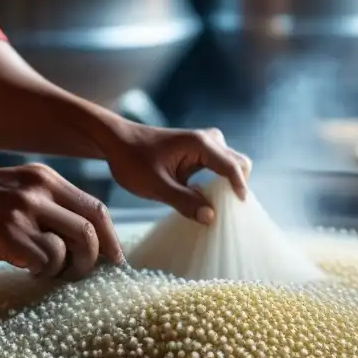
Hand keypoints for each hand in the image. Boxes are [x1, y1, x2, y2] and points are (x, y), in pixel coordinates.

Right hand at [0, 163, 122, 278]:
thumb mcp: (18, 190)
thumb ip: (47, 207)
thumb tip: (77, 244)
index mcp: (47, 180)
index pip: (96, 209)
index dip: (110, 239)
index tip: (113, 260)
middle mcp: (40, 190)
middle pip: (91, 229)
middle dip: (92, 259)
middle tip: (78, 274)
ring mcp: (24, 211)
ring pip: (73, 246)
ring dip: (68, 268)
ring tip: (49, 273)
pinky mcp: (7, 232)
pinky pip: (45, 260)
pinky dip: (43, 271)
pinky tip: (27, 270)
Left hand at [102, 123, 251, 223]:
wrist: (117, 142)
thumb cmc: (132, 160)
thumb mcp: (156, 186)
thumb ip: (184, 201)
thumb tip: (211, 217)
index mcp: (200, 144)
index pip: (232, 167)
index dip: (239, 189)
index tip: (240, 210)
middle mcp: (208, 140)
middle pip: (238, 162)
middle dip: (238, 185)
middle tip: (227, 211)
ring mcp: (205, 143)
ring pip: (231, 163)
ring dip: (229, 183)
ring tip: (218, 206)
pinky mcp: (200, 151)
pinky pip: (220, 165)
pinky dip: (220, 181)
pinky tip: (207, 199)